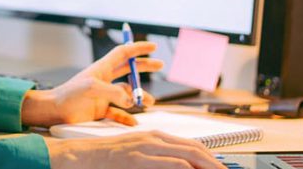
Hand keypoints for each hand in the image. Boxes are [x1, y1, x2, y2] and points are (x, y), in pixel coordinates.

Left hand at [22, 41, 163, 126]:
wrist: (54, 112)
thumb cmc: (69, 96)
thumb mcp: (92, 89)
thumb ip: (113, 93)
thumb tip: (131, 100)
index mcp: (101, 68)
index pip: (122, 53)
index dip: (137, 48)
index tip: (152, 46)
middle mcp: (104, 80)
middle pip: (128, 69)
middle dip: (144, 67)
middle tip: (160, 65)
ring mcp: (103, 95)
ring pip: (126, 93)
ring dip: (139, 96)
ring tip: (148, 102)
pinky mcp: (100, 110)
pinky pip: (118, 113)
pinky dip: (126, 117)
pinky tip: (133, 122)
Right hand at [47, 131, 223, 168]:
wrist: (81, 156)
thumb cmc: (107, 158)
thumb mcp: (136, 154)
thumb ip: (157, 159)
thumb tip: (178, 167)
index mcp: (155, 136)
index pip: (192, 145)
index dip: (210, 157)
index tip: (221, 167)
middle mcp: (154, 138)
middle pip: (195, 148)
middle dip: (214, 162)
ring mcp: (146, 147)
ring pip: (188, 154)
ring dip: (207, 165)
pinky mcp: (138, 158)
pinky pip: (169, 162)